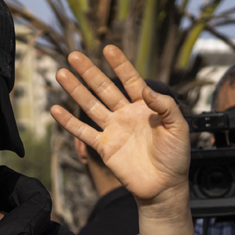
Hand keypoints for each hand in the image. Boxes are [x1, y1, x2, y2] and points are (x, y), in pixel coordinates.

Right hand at [51, 47, 187, 205]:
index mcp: (145, 107)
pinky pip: (83, 132)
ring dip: (75, 90)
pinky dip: (68, 122)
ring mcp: (113, 129)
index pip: (131, 80)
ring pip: (90, 105)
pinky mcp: (104, 147)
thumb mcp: (179, 128)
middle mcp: (126, 114)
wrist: (164, 186)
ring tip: (61, 74)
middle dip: (89, 72)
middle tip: (73, 55)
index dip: (120, 64)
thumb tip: (147, 90)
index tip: (108, 48)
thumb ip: (166, 106)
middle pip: (104, 88)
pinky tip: (55, 110)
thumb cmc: (176, 157)